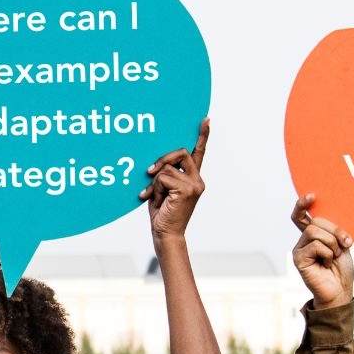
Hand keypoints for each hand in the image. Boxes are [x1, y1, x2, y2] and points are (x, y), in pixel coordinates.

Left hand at [141, 119, 209, 239]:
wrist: (165, 234)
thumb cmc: (162, 213)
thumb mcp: (162, 190)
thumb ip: (165, 174)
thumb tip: (157, 164)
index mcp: (193, 178)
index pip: (199, 153)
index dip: (202, 136)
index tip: (205, 120)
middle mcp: (197, 180)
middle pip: (180, 152)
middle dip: (163, 158)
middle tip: (149, 171)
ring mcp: (194, 184)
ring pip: (167, 167)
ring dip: (155, 182)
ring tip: (153, 196)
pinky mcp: (187, 189)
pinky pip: (163, 177)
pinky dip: (155, 188)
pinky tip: (157, 201)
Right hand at [290, 194, 353, 308]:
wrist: (340, 291)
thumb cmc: (341, 269)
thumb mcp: (341, 244)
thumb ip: (332, 231)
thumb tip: (323, 218)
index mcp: (312, 236)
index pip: (301, 216)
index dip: (302, 204)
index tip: (312, 196)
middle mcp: (303, 241)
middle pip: (316, 222)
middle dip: (335, 231)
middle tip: (346, 244)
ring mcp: (299, 250)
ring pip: (315, 232)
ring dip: (332, 244)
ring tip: (334, 256)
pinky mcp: (298, 259)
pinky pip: (316, 245)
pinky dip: (328, 254)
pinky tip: (327, 264)